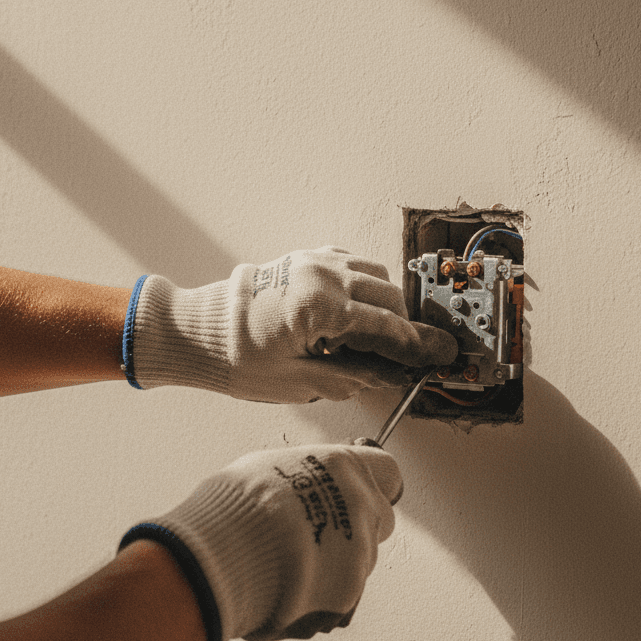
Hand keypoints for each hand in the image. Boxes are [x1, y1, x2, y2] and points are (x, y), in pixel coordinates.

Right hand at [118, 443, 401, 640]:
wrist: (221, 557)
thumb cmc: (234, 508)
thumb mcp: (266, 467)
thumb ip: (303, 474)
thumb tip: (303, 481)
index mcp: (345, 467)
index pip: (388, 472)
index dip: (371, 485)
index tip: (357, 494)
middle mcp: (362, 505)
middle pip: (380, 519)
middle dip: (357, 528)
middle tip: (319, 536)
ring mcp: (360, 550)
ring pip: (361, 560)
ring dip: (336, 564)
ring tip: (289, 567)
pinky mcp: (350, 591)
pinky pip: (342, 594)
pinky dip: (321, 596)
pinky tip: (287, 590)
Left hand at [122, 247, 456, 401]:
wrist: (195, 331)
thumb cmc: (234, 358)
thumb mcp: (297, 382)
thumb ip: (351, 376)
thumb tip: (390, 376)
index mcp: (319, 308)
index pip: (387, 328)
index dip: (420, 346)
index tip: (444, 355)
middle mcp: (320, 275)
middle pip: (390, 297)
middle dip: (405, 327)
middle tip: (412, 356)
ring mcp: (312, 261)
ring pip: (376, 275)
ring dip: (386, 305)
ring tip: (378, 339)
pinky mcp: (304, 258)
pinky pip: (352, 265)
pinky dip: (365, 287)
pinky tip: (357, 313)